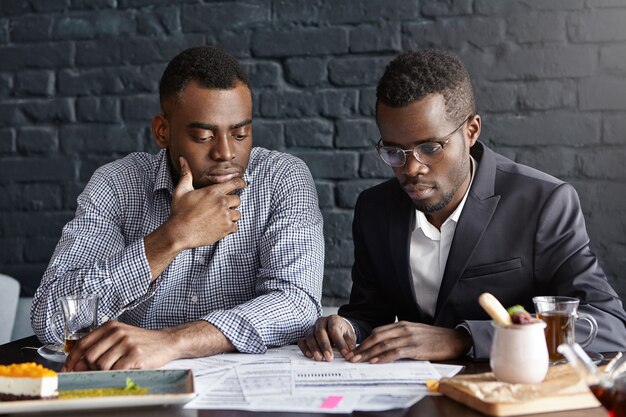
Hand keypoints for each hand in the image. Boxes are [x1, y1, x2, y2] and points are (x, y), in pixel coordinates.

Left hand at [62, 321, 177, 370]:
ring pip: (101, 365)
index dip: (72, 358)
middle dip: (92, 368)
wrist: (166, 341)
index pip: (83, 343)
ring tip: (118, 367)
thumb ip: (100, 348)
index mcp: (110, 326)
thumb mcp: (120, 338)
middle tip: (103, 369)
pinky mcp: (135, 355)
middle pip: (90, 357)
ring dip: (107, 371)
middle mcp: (117, 332)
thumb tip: (77, 364)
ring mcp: (126, 343)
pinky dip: (117, 373)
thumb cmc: (141, 342)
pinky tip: (125, 369)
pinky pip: (115, 370)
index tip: (68, 369)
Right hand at [169, 156, 245, 248]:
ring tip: (218, 218)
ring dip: (231, 216)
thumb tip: (182, 159)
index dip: (241, 183)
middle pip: (238, 199)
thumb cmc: (179, 212)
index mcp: (214, 191)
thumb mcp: (181, 190)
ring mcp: (225, 216)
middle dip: (231, 203)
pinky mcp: (226, 229)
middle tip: (221, 207)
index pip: (235, 183)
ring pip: (237, 214)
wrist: (179, 232)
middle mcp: (222, 202)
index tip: (243, 184)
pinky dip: (229, 228)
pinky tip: (219, 227)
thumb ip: (186, 174)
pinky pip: (235, 227)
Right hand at [297, 315, 355, 360]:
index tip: (344, 354)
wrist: (338, 328)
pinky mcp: (307, 335)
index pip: (334, 330)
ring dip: (314, 349)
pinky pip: (302, 341)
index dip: (339, 343)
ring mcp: (313, 328)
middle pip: (320, 333)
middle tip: (329, 358)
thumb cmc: (343, 332)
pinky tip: (309, 355)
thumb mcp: (350, 336)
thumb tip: (349, 355)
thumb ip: (349, 345)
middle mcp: (321, 322)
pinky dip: (304, 348)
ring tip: (319, 358)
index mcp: (333, 319)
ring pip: (310, 337)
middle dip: (324, 346)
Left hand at [347, 321, 471, 363]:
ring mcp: (409, 338)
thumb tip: (386, 345)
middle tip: (352, 356)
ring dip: (369, 353)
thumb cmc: (435, 338)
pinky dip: (384, 357)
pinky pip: (396, 352)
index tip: (357, 349)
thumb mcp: (415, 332)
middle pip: (377, 337)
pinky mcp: (416, 348)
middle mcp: (404, 329)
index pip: (378, 331)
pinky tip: (376, 362)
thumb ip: (401, 336)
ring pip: (384, 345)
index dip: (366, 340)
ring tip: (359, 360)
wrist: (454, 339)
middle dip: (363, 347)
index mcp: (403, 324)